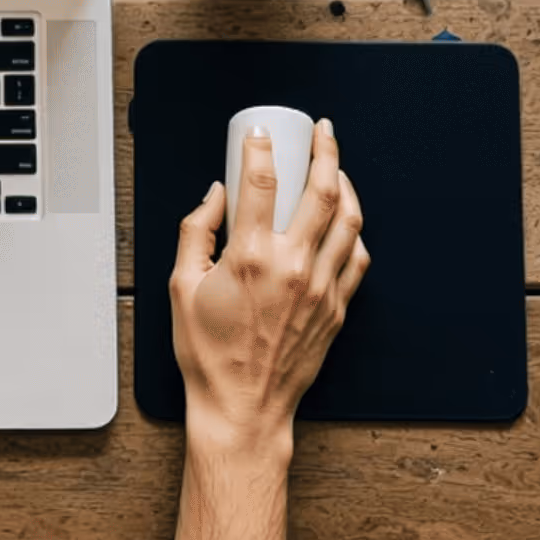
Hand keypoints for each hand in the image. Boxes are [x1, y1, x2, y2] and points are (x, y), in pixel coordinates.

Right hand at [168, 117, 371, 451]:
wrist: (242, 407)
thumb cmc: (209, 355)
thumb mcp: (182, 286)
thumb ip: (195, 232)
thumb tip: (214, 195)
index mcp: (250, 257)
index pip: (261, 181)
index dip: (262, 146)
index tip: (260, 133)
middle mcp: (292, 267)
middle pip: (322, 190)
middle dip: (324, 150)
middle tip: (321, 132)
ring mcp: (321, 288)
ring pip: (349, 221)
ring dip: (346, 185)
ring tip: (337, 168)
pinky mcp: (336, 309)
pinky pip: (357, 259)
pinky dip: (354, 233)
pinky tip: (345, 222)